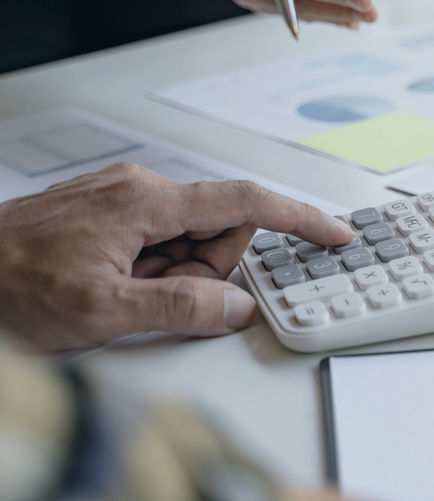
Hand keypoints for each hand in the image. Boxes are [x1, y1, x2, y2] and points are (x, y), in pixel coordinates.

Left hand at [0, 163, 353, 350]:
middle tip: (152, 300)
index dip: (298, 219)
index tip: (333, 234)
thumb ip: (180, 306)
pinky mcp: (107, 213)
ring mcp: (120, 198)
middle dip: (202, 271)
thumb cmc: (6, 285)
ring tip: (118, 296)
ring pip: (186, 239)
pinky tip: (111, 287)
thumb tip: (236, 304)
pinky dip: (151, 269)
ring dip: (171, 275)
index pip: (245, 202)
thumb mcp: (102, 311)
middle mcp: (138, 189)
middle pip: (217, 229)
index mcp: (146, 201)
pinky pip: (158, 240)